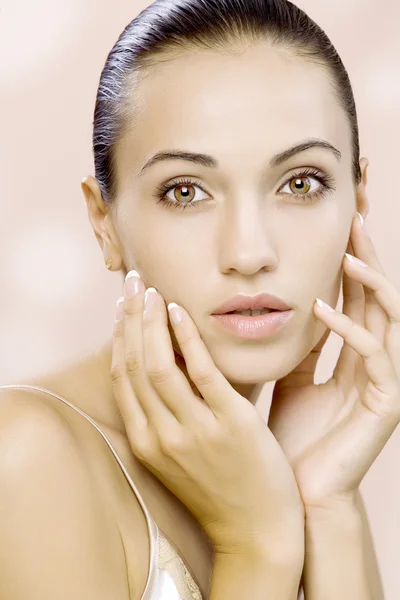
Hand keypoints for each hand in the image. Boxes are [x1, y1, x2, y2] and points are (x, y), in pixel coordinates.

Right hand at [110, 274, 304, 557]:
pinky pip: (202, 371)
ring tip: (151, 291)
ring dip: (151, 322)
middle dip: (129, 319)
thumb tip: (167, 364)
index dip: (118, 338)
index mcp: (146, 444)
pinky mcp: (231, 424)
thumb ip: (168, 416)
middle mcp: (162, 436)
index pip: (122, 378)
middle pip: (134, 364)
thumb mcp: (179, 457)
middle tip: (132, 284)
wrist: (258, 532)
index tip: (120, 309)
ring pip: (159, 364)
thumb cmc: (221, 489)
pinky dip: (187, 337)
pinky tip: (180, 311)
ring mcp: (195, 431)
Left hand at [269, 213, 399, 513]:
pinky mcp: (385, 404)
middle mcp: (375, 364)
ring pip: (390, 319)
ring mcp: (384, 382)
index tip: (336, 227)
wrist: (296, 493)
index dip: (349, 263)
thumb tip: (278, 308)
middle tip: (355, 217)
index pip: (357, 298)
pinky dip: (350, 330)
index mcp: (353, 357)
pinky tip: (322, 309)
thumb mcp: (291, 379)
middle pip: (379, 298)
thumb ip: (297, 346)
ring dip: (370, 284)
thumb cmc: (291, 438)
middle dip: (369, 258)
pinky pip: (373, 356)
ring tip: (347, 253)